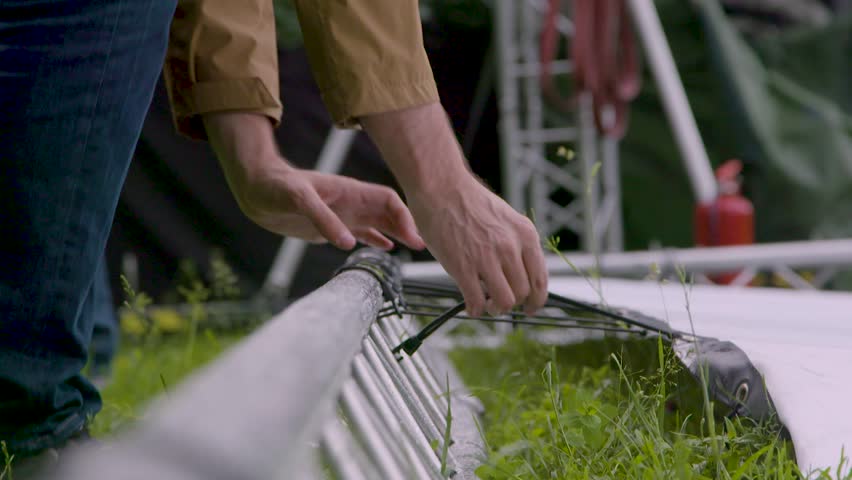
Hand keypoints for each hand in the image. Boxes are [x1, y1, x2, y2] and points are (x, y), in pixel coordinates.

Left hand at [203, 112, 424, 250]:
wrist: (256, 190)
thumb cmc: (276, 187)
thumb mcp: (299, 199)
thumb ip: (324, 219)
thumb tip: (348, 243)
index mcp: (348, 191)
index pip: (387, 200)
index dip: (403, 216)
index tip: (412, 237)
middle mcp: (350, 202)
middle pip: (388, 213)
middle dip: (406, 227)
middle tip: (422, 247)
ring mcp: (343, 214)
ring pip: (379, 223)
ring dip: (396, 233)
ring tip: (413, 248)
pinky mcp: (332, 226)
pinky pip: (362, 232)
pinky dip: (376, 239)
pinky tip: (387, 248)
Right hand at [361, 103, 547, 315]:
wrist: (440, 186)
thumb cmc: (468, 201)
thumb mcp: (504, 218)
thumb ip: (515, 243)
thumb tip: (518, 273)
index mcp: (525, 234)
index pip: (540, 279)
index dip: (536, 300)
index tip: (528, 308)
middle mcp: (510, 247)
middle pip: (523, 293)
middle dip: (512, 304)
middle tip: (498, 302)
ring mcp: (487, 257)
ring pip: (504, 302)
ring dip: (495, 310)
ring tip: (486, 305)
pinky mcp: (463, 266)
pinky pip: (476, 301)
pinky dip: (475, 310)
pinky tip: (470, 306)